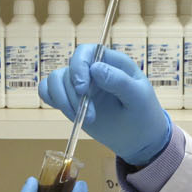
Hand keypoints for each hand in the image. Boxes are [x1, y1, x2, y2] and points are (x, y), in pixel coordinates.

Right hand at [38, 44, 171, 165]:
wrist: (139, 139)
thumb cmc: (143, 114)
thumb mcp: (138, 97)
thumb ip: (119, 81)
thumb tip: (95, 68)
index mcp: (111, 62)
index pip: (86, 52)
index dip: (79, 66)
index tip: (82, 89)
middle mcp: (92, 70)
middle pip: (68, 70)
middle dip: (73, 94)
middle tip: (90, 116)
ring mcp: (80, 85)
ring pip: (55, 80)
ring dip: (63, 100)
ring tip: (82, 119)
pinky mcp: (70, 99)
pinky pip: (49, 91)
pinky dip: (52, 99)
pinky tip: (69, 113)